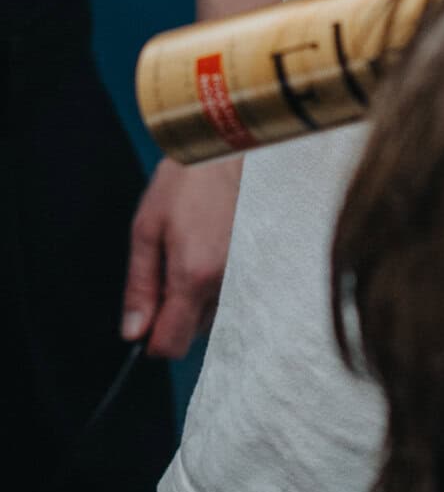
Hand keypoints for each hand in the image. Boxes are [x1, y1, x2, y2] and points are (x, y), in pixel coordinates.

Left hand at [121, 154, 243, 357]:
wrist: (232, 148)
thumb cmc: (187, 181)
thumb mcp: (147, 228)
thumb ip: (140, 285)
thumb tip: (133, 331)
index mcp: (194, 275)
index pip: (173, 343)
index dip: (152, 340)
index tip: (143, 322)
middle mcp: (226, 283)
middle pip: (193, 331)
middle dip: (174, 313)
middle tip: (167, 268)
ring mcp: (249, 275)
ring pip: (214, 314)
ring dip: (197, 298)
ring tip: (192, 251)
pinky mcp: (261, 265)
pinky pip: (234, 294)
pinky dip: (218, 284)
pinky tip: (213, 249)